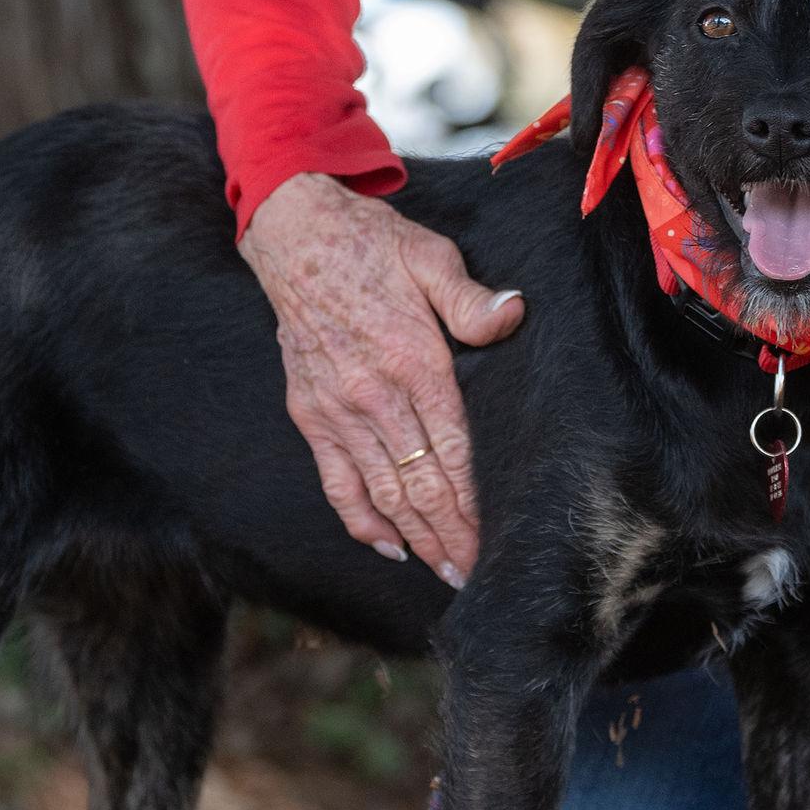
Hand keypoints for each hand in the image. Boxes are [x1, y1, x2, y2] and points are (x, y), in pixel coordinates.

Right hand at [235, 172, 523, 584]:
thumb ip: (471, 298)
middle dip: (449, 534)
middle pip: (419, 482)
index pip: (450, 448)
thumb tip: (513, 314)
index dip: (472, 500)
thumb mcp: (432, 256)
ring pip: (381, 491)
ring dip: (414, 536)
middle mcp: (372, 394)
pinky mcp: (311, 414)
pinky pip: (336, 480)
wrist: (295, 237)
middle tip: (475, 573)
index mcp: (411, 359)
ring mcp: (337, 409)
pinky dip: (361, 518)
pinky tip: (387, 543)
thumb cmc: (372, 245)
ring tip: (443, 569)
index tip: (493, 537)